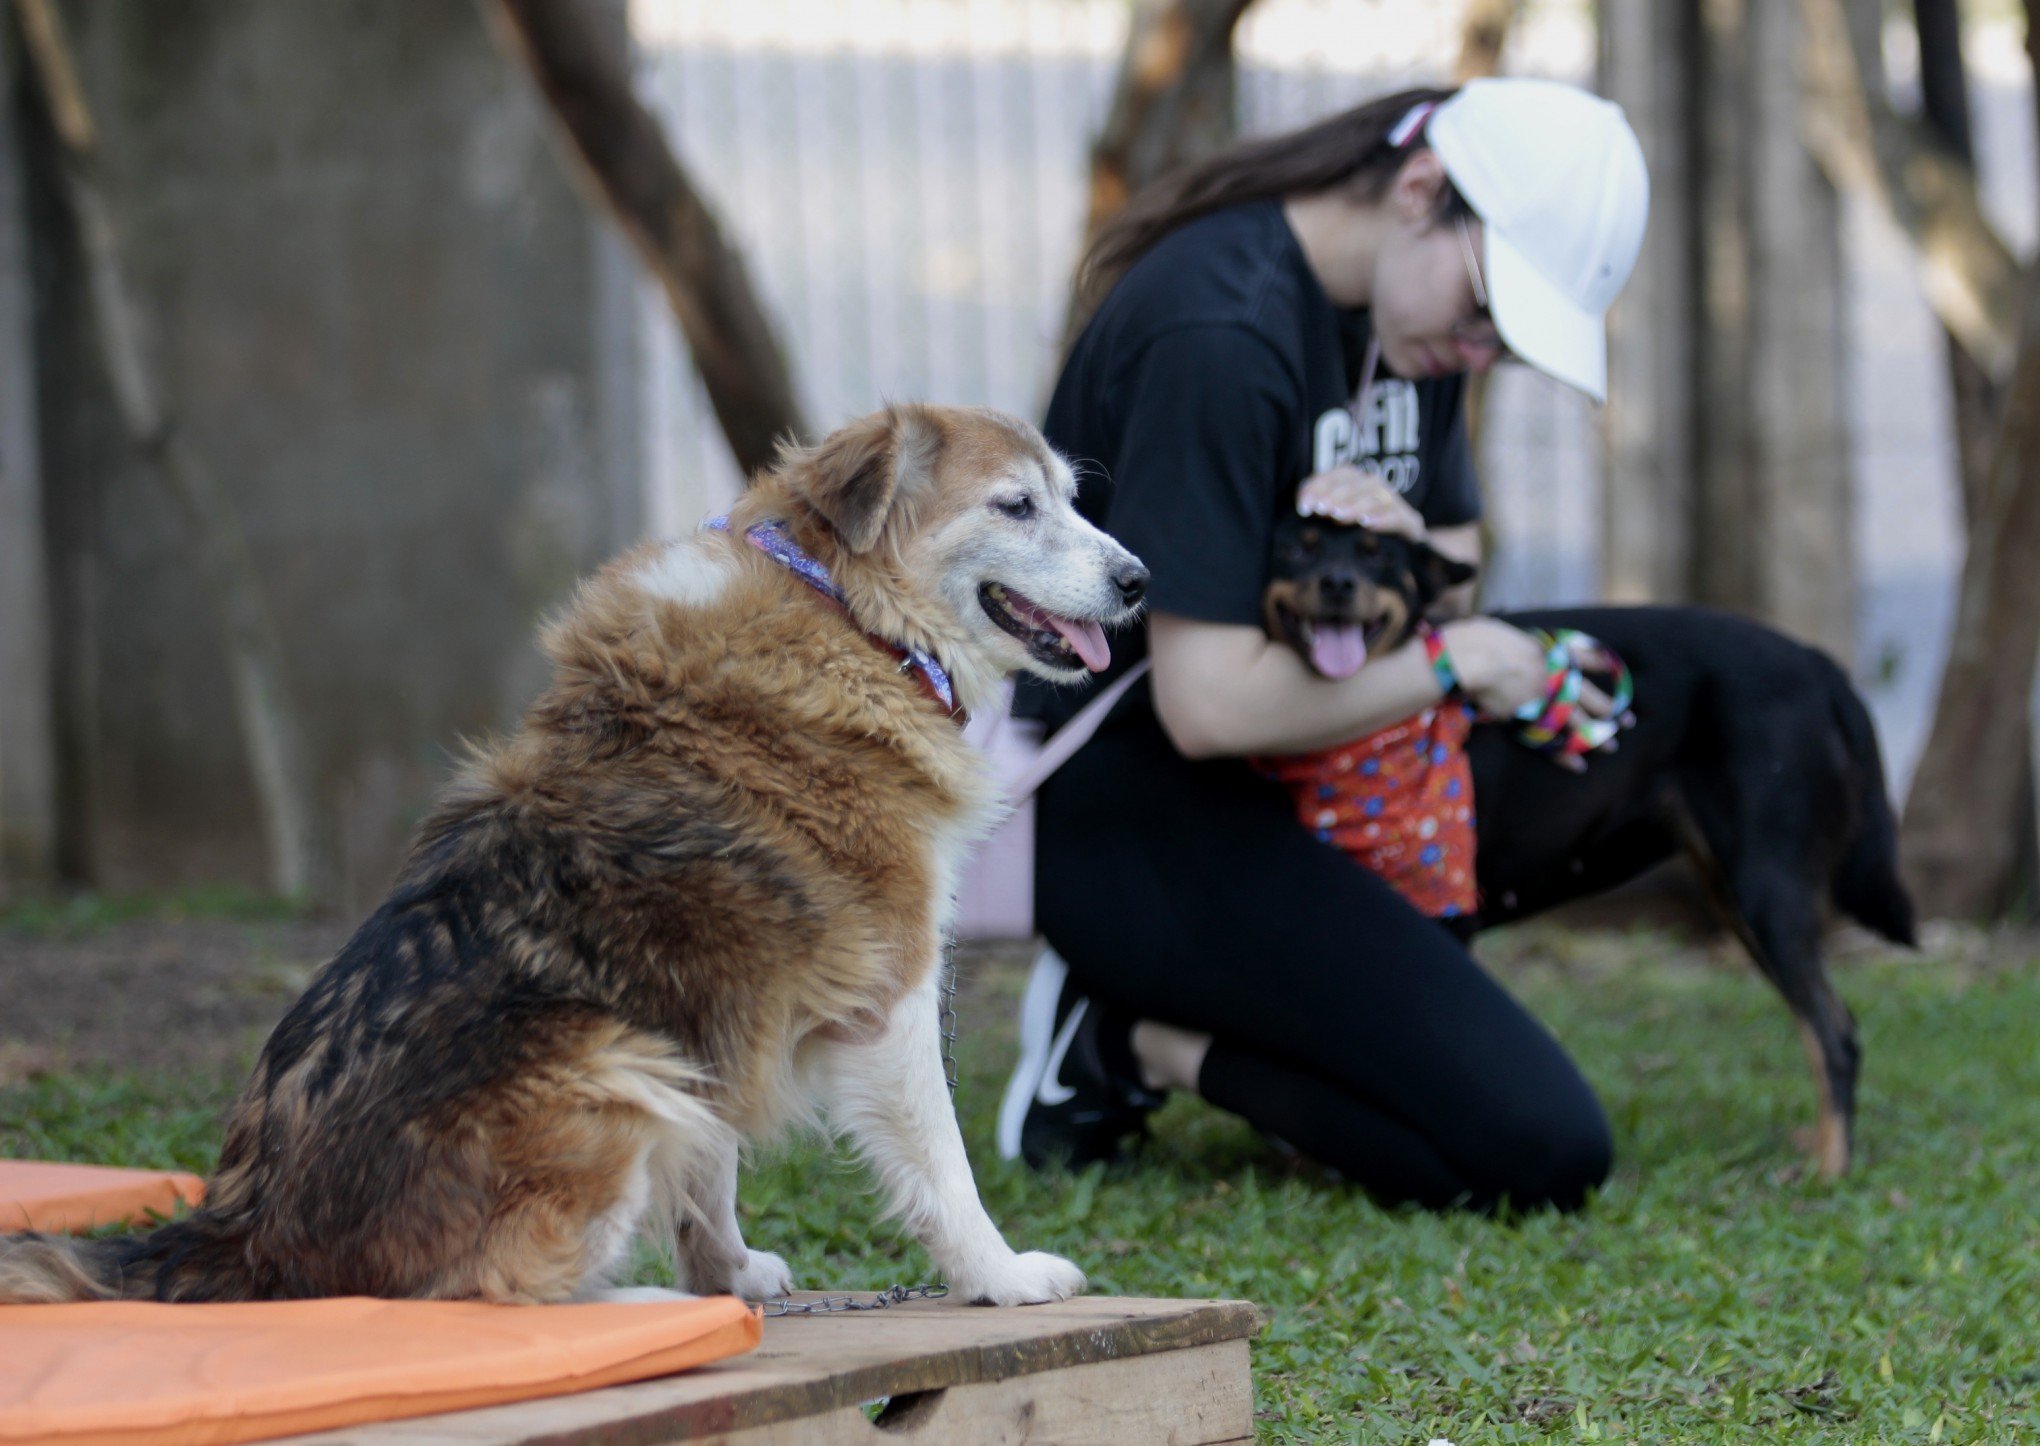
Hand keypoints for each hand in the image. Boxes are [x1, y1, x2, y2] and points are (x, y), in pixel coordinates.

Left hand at [1296, 466, 1424, 539]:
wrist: (1404, 556)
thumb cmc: (1361, 539)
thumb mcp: (1338, 525)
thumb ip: (1323, 512)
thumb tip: (1303, 508)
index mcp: (1359, 484)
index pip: (1340, 474)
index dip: (1320, 485)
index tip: (1304, 505)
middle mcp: (1377, 489)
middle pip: (1359, 482)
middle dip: (1336, 494)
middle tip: (1321, 509)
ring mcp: (1396, 504)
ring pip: (1378, 495)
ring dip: (1357, 504)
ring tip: (1339, 516)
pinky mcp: (1410, 522)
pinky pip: (1399, 516)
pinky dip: (1383, 518)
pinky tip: (1367, 524)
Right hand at [1440, 618, 1619, 770]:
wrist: (1474, 658)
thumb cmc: (1480, 641)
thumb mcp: (1505, 632)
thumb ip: (1513, 643)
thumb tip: (1498, 634)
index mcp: (1552, 653)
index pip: (1587, 659)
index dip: (1605, 667)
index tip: (1620, 675)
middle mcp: (1555, 678)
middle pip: (1590, 697)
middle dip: (1610, 710)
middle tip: (1628, 721)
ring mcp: (1544, 701)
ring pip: (1579, 723)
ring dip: (1597, 736)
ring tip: (1611, 747)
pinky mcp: (1529, 720)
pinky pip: (1552, 741)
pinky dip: (1565, 755)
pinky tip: (1579, 765)